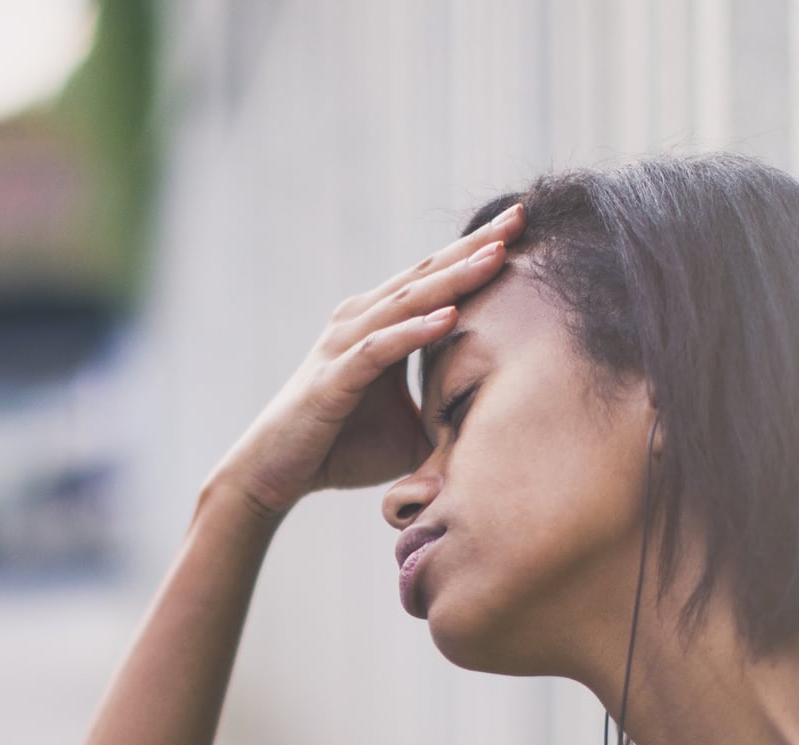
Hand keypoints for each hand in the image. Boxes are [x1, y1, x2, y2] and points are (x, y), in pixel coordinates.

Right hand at [210, 203, 524, 518]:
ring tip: (496, 256)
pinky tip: (450, 317)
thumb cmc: (341, 449)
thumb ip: (449, 413)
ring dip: (453, 279)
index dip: (476, 250)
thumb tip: (505, 425)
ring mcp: (344, 346)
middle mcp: (360, 321)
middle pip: (425, 274)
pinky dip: (415, 332)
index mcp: (378, 323)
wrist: (275, 473)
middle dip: (474, 246)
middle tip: (520, 216)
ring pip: (406, 303)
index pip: (434, 278)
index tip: (523, 224)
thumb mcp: (411, 428)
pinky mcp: (333, 379)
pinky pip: (380, 350)